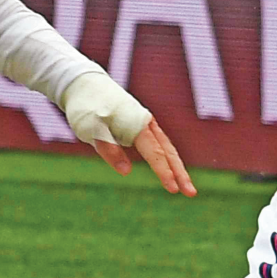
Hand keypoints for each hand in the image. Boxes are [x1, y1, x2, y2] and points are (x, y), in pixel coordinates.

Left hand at [62, 73, 196, 194]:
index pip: (155, 153)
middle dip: (180, 174)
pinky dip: (167, 158)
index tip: (173, 190)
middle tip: (191, 194)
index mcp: (137, 124)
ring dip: (177, 168)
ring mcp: (145, 123)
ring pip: (166, 148)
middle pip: (169, 152)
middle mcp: (146, 123)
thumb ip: (108, 149)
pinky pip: (158, 144)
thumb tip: (126, 172)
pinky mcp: (140, 125)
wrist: (85, 83)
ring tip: (185, 187)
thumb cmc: (86, 107)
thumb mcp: (91, 130)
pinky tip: (170, 170)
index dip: (164, 173)